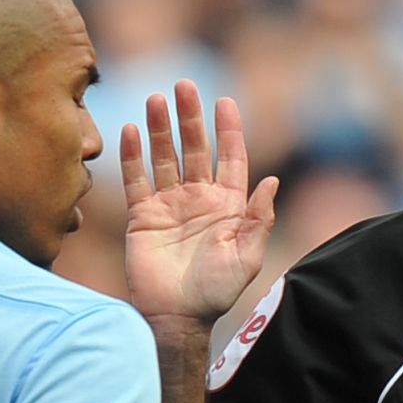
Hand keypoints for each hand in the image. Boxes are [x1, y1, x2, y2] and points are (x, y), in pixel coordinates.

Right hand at [121, 81, 279, 327]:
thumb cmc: (216, 291)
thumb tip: (273, 180)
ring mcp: (169, 205)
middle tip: (184, 85)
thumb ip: (259, 218)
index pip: (230, 158)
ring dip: (160, 128)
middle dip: (190, 117)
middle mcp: (198, 198)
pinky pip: (135, 180)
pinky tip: (130, 131)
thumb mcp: (247, 256)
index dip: (228, 130)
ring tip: (155, 98)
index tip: (225, 101)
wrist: (177, 317)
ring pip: (164, 157)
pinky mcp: (142, 216)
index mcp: (228, 205)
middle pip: (194, 148)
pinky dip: (133, 156)